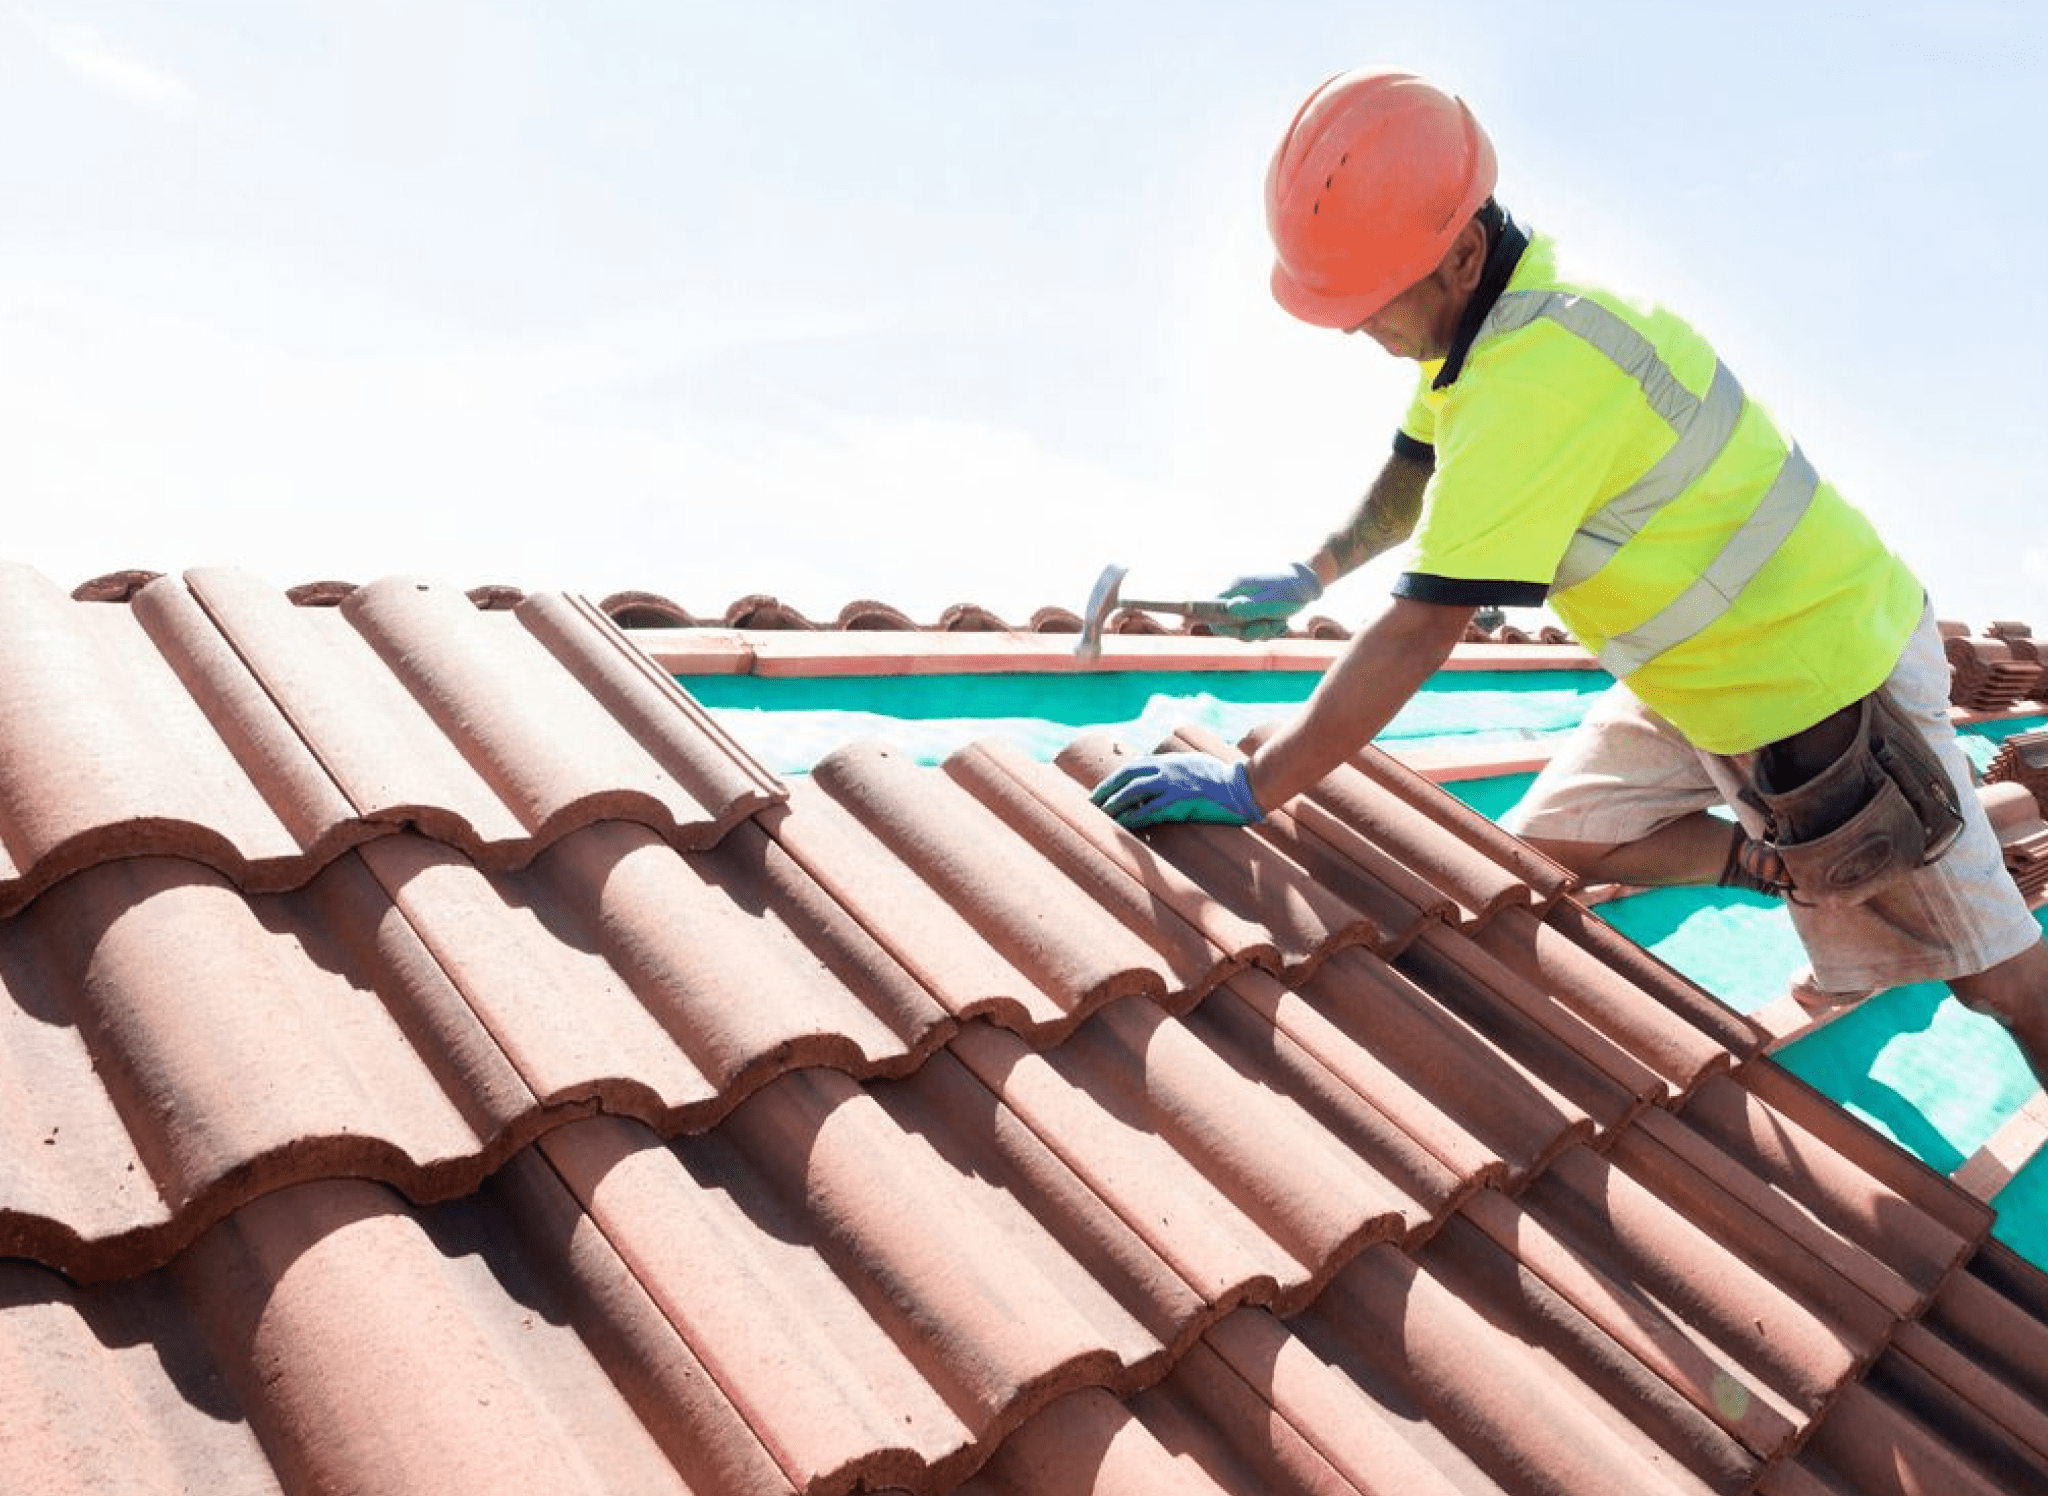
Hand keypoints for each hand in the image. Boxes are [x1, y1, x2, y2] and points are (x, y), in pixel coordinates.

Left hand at [1090, 753, 1264, 828]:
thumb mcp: (1191, 765)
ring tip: (1102, 815)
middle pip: (1127, 777)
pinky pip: (1152, 809)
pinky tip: (1124, 824)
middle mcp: (1167, 769)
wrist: (1242, 787)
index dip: (1112, 781)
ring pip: (1135, 791)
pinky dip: (1135, 816)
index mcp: (1167, 762)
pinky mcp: (1182, 801)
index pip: (1132, 768)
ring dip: (1116, 803)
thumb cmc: (1218, 778)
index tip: (1098, 793)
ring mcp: (1174, 784)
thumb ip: (1171, 769)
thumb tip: (1153, 778)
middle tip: (1091, 805)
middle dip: (1107, 791)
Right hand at [1215, 562, 1322, 639]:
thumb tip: (1229, 610)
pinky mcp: (1254, 614)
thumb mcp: (1274, 601)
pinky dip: (1269, 631)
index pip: (1212, 609)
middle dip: (1249, 632)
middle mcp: (1236, 597)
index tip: (1239, 630)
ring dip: (1263, 632)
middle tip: (1268, 626)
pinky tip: (1282, 622)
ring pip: (1243, 631)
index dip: (1220, 624)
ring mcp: (1245, 606)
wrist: (1307, 584)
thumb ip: (1251, 607)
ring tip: (1279, 621)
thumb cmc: (1290, 590)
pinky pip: (1254, 631)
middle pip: (1227, 626)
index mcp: (1235, 588)